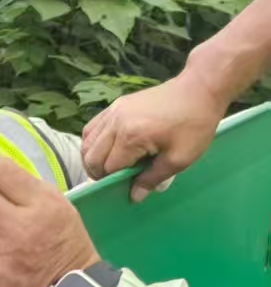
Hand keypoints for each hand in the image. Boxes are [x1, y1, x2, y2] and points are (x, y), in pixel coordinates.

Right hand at [82, 75, 224, 201]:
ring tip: (110, 165)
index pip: (108, 168)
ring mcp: (113, 112)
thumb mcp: (180, 158)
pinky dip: (93, 142)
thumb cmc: (194, 125)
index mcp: (131, 137)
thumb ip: (153, 178)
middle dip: (99, 172)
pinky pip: (92, 128)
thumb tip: (134, 196)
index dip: (113, 180)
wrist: (199, 90)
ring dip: (93, 158)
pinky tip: (107, 148)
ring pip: (87, 142)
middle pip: (91, 156)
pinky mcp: (115, 105)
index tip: (126, 184)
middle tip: (116, 178)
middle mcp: (115, 123)